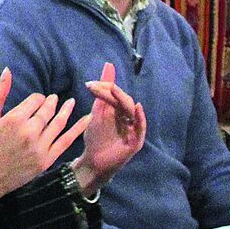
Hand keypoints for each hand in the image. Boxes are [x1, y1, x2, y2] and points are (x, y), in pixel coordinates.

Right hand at [0, 70, 82, 217]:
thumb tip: (8, 70)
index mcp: (15, 119)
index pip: (35, 100)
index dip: (37, 98)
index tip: (36, 100)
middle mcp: (30, 131)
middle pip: (47, 110)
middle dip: (51, 103)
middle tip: (53, 99)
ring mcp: (40, 147)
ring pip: (58, 123)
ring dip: (65, 110)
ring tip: (69, 102)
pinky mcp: (46, 160)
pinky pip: (66, 141)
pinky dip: (78, 128)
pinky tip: (87, 118)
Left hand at [72, 62, 146, 194]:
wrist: (93, 161)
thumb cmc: (96, 138)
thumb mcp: (97, 112)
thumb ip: (101, 93)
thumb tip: (108, 67)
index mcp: (119, 110)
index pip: (114, 93)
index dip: (104, 86)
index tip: (89, 84)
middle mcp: (128, 117)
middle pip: (123, 99)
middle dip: (111, 91)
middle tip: (95, 86)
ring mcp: (133, 129)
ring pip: (132, 110)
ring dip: (122, 99)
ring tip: (112, 90)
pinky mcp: (136, 141)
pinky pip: (141, 127)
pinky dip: (140, 117)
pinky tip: (137, 107)